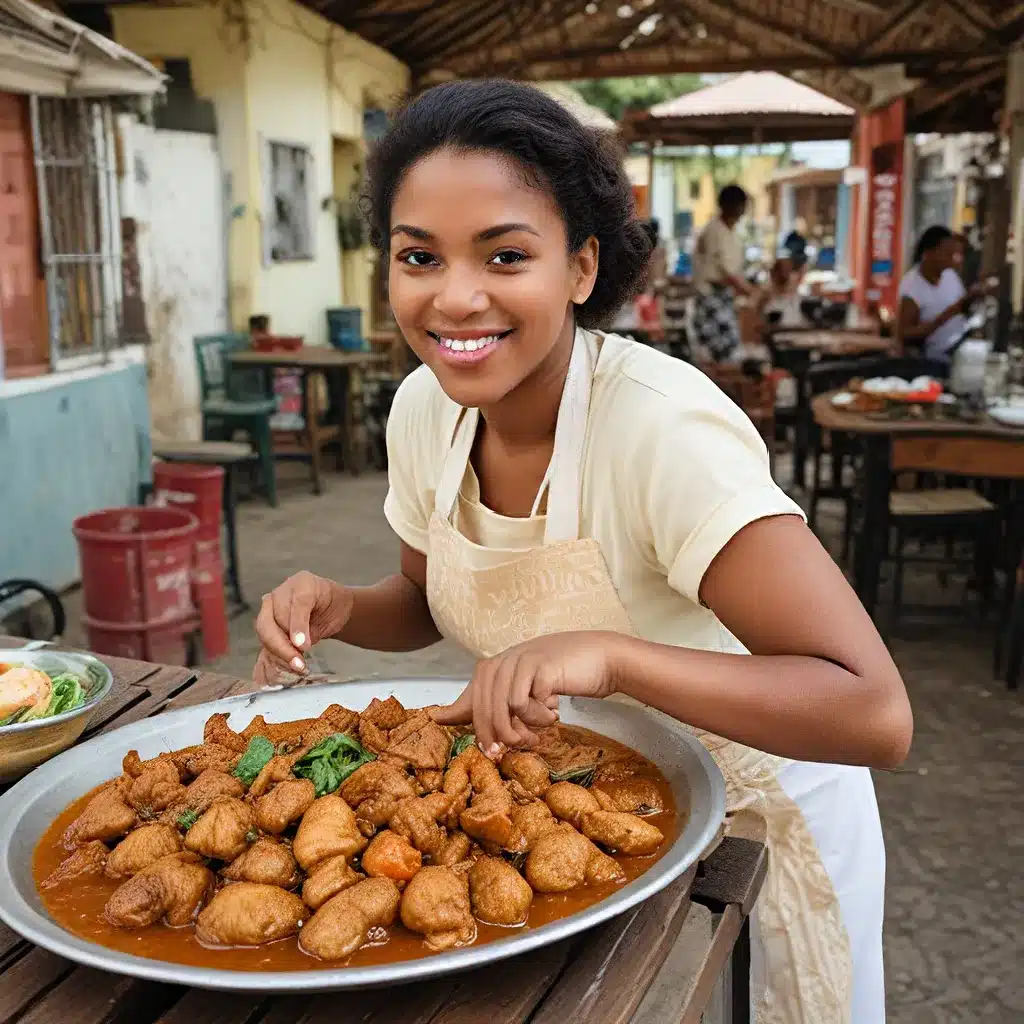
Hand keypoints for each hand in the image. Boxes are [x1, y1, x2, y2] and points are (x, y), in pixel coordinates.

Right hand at [254, 571, 352, 684]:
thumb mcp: (335, 611)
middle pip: (274, 618)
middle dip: (284, 644)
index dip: (298, 626)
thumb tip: (298, 645)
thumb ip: (315, 625)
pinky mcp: (266, 620)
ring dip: (278, 650)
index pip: (298, 603)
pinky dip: (275, 653)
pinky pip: (265, 638)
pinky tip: (288, 663)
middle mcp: (282, 591)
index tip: (303, 646)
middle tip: (298, 662)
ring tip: (296, 664)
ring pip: (265, 629)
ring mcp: (270, 605)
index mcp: (303, 582)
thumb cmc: (334, 606)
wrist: (330, 607)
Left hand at [432, 631, 622, 756]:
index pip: (473, 692)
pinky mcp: (541, 667)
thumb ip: (507, 698)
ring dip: (519, 729)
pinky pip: (526, 703)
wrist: (606, 658)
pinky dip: (538, 717)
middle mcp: (508, 658)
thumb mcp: (532, 685)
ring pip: (503, 706)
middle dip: (492, 734)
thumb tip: (471, 723)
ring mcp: (524, 660)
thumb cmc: (569, 674)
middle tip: (504, 752)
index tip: (480, 744)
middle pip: (484, 703)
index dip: (468, 719)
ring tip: (535, 736)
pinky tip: (554, 714)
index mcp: (502, 662)